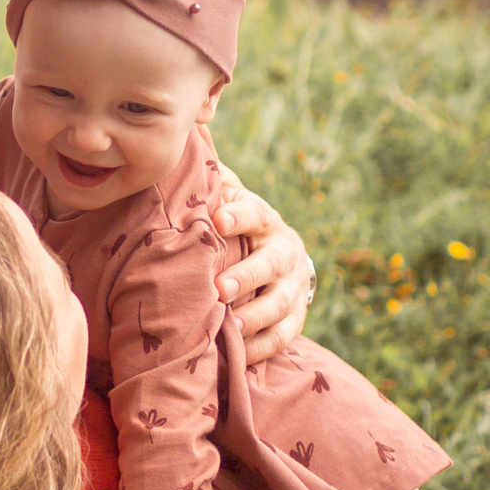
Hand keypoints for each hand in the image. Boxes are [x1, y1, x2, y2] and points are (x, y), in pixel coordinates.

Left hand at [210, 172, 313, 363]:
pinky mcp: (295, 319)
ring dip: (254, 317)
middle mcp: (284, 253)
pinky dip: (261, 347)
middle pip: (270, 265)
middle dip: (247, 277)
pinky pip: (282, 337)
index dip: (240, 215)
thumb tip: (194, 135)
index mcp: (265, 221)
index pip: (256, 213)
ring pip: (279, 305)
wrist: (284, 262)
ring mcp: (293, 288)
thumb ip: (215, 182)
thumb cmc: (240, 231)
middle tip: (220, 288)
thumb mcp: (231, 203)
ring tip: (229, 327)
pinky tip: (239, 353)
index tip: (219, 220)